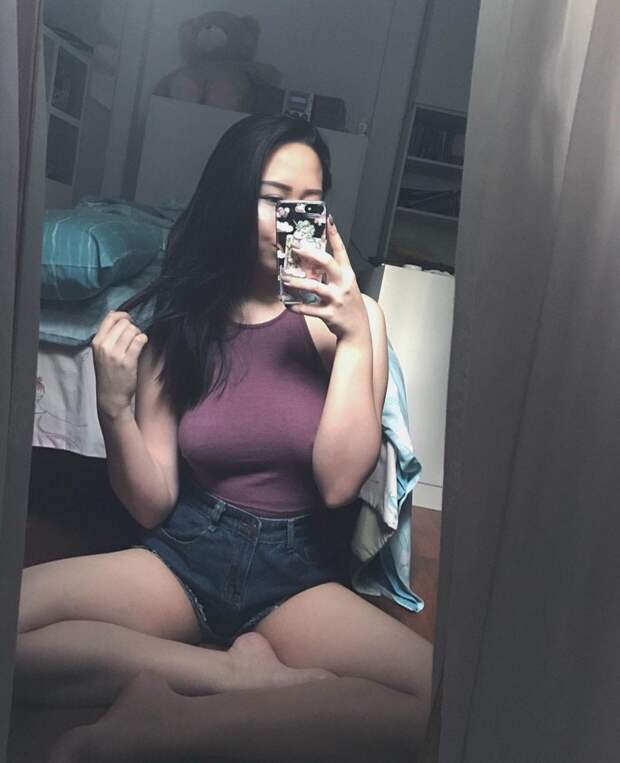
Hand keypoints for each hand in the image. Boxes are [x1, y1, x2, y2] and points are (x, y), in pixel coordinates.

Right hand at [91, 311, 147, 418]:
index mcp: (96, 342)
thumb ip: (106, 334)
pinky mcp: (128, 361)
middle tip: (133, 336)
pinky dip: (143, 340)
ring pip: (132, 330)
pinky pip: (139, 341)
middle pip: (124, 323)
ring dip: (138, 334)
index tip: (129, 320)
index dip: (123, 315)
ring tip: (137, 342)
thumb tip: (114, 313)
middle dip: (132, 327)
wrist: (110, 396)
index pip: (110, 318)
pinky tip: (142, 344)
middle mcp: (104, 346)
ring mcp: (116, 354)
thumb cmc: (108, 373)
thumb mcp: (100, 352)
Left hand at [280, 216, 366, 340]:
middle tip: (296, 248)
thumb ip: (333, 273)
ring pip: (315, 286)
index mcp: (347, 274)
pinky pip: (310, 309)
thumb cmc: (349, 304)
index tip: (328, 220)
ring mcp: (337, 299)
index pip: (341, 250)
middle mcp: (343, 284)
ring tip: (285, 278)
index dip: (334, 234)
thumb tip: (313, 259)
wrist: (358, 328)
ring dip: (297, 281)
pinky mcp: (330, 314)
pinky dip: (297, 307)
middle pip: (327, 263)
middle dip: (310, 254)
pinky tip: (288, 304)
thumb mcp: (346, 285)